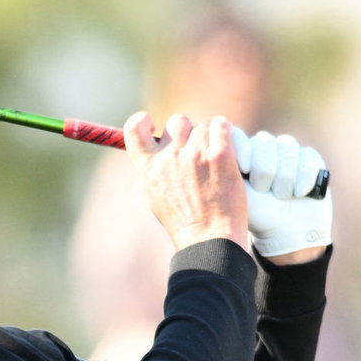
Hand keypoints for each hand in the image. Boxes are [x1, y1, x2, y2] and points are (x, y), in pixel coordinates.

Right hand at [123, 112, 250, 251]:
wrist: (209, 240)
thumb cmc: (184, 223)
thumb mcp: (157, 197)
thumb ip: (156, 170)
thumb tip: (159, 150)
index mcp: (149, 167)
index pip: (134, 128)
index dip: (142, 120)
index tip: (152, 125)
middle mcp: (169, 156)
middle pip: (177, 122)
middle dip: (187, 132)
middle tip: (196, 152)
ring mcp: (195, 154)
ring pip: (203, 127)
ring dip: (209, 139)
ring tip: (214, 162)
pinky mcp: (220, 155)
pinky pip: (222, 126)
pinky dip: (225, 134)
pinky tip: (227, 151)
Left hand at [233, 129, 331, 261]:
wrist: (286, 234)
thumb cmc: (257, 215)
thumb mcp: (235, 193)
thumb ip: (224, 169)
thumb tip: (214, 146)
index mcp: (242, 154)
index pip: (239, 134)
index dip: (243, 147)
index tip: (243, 168)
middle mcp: (265, 148)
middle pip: (264, 140)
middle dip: (264, 169)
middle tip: (263, 190)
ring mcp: (288, 152)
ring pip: (287, 146)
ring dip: (284, 176)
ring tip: (282, 196)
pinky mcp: (310, 160)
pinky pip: (308, 157)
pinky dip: (304, 177)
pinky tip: (300, 193)